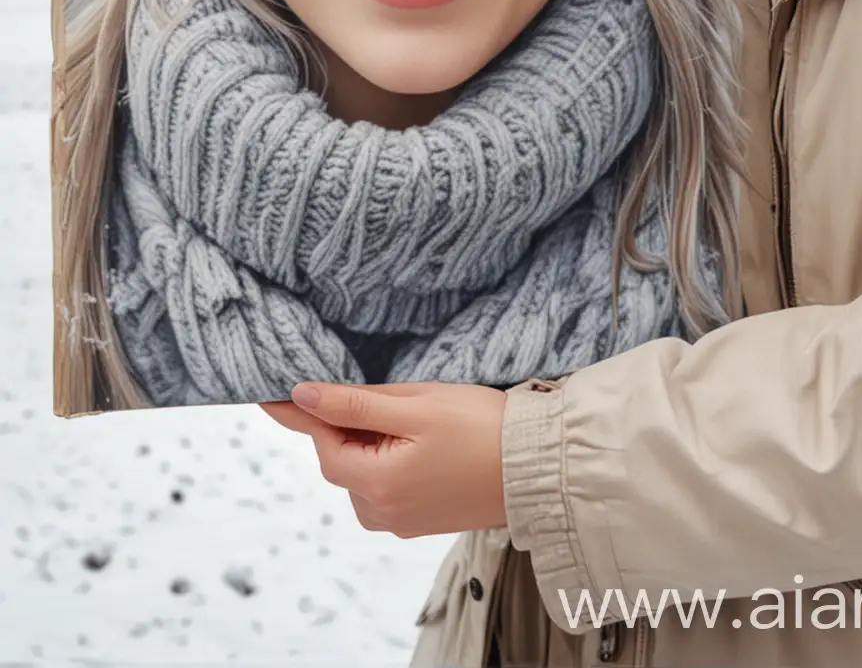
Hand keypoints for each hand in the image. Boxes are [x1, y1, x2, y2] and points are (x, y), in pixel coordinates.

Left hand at [261, 379, 506, 537]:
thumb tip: (301, 397)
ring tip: (415, 418)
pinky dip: (390, 460)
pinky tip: (423, 441)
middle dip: (351, 425)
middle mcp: (381, 513)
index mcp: (375, 485)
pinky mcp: (420, 521)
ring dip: (372, 443)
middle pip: (343, 460)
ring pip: (363, 473)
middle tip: (387, 394)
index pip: (324, 444)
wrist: (537, 467)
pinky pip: (386, 487)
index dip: (304, 413)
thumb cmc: (480, 428)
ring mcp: (401, 522)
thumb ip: (354, 405)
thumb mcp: (415, 406)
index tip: (273, 391)